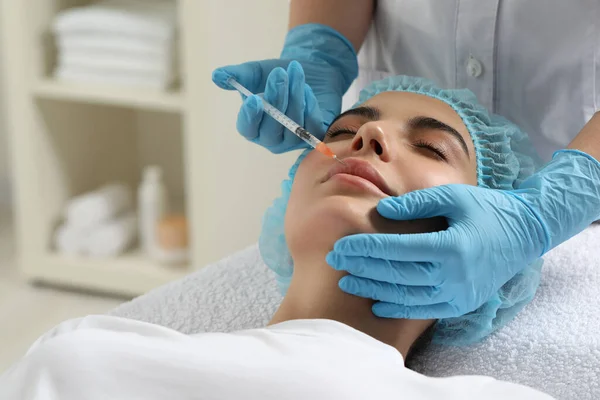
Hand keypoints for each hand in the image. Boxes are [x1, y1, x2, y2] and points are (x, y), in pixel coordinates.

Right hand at [212, 24, 357, 153]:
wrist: (310, 71)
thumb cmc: (277, 75)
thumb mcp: (255, 72)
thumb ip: (236, 76)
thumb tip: (216, 76)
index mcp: (252, 126)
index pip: (247, 128)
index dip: (250, 116)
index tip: (254, 98)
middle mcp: (271, 139)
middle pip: (271, 129)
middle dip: (276, 99)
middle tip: (279, 73)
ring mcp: (293, 141)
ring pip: (293, 125)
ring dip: (294, 95)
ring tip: (295, 70)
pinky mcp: (314, 136)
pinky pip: (311, 125)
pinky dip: (309, 104)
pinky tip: (306, 88)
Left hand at [328, 150, 599, 318]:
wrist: (523, 233)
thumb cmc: (486, 209)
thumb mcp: (454, 196)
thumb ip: (416, 202)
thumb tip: (380, 211)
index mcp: (453, 246)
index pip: (398, 250)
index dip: (365, 248)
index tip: (340, 246)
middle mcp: (456, 275)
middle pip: (397, 275)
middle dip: (361, 267)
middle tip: (334, 261)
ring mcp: (459, 294)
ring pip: (406, 296)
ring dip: (373, 289)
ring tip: (347, 281)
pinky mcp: (461, 304)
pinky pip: (423, 309)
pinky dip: (398, 308)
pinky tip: (376, 303)